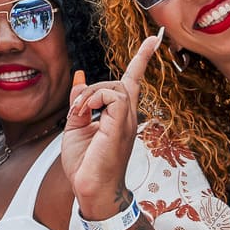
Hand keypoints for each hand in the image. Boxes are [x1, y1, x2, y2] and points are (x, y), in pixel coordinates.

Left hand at [59, 30, 162, 218]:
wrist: (91, 190)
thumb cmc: (86, 165)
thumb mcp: (75, 127)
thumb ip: (79, 102)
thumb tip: (79, 78)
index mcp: (119, 117)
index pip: (133, 82)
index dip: (142, 59)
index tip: (154, 39)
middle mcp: (128, 117)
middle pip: (121, 81)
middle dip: (95, 87)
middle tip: (77, 111)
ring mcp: (128, 121)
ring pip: (116, 85)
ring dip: (91, 94)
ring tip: (78, 114)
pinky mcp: (121, 126)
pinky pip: (114, 95)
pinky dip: (93, 99)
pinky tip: (84, 115)